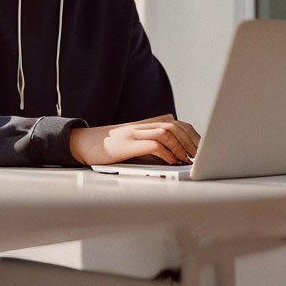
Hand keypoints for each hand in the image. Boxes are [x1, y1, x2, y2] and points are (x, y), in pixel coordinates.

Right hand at [69, 114, 200, 165]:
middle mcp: (143, 125)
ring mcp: (135, 132)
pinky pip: (154, 144)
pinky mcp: (128, 143)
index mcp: (147, 124)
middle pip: (176, 126)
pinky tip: (172, 161)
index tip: (202, 149)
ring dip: (181, 146)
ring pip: (168, 132)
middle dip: (191, 141)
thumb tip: (177, 157)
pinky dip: (167, 153)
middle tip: (200, 156)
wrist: (83, 143)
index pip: (178, 124)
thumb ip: (154, 145)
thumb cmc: (111, 148)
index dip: (193, 136)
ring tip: (188, 159)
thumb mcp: (135, 144)